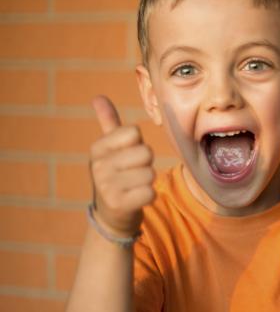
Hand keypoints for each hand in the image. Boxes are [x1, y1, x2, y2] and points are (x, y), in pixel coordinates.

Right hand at [89, 95, 155, 236]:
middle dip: (145, 164)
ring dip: (148, 181)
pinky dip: (148, 196)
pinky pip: (150, 193)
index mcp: (97, 148)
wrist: (111, 215)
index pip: (134, 132)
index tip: (127, 156)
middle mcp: (98, 166)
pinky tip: (136, 199)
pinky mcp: (119, 205)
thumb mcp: (109, 149)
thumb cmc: (117, 174)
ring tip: (133, 187)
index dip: (137, 144)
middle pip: (145, 152)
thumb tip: (98, 96)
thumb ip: (108, 123)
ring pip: (150, 173)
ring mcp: (106, 186)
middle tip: (132, 174)